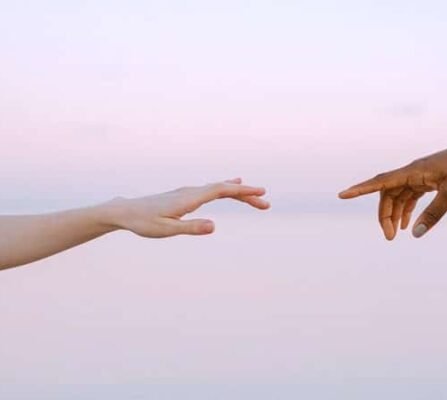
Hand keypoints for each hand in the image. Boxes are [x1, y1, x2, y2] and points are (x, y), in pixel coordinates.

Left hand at [105, 178, 268, 237]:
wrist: (125, 211)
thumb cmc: (144, 222)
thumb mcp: (166, 230)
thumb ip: (191, 228)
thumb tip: (214, 226)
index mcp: (190, 198)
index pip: (222, 190)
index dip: (243, 190)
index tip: (261, 192)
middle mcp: (192, 191)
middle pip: (225, 188)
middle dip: (247, 194)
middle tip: (266, 203)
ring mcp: (189, 192)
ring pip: (220, 189)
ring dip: (239, 193)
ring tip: (257, 197)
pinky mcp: (186, 195)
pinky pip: (212, 190)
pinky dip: (227, 188)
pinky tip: (232, 184)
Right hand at [338, 136, 446, 239]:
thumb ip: (433, 214)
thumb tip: (416, 233)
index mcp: (413, 171)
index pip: (380, 182)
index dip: (360, 190)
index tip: (342, 195)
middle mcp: (412, 171)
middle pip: (388, 194)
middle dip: (385, 216)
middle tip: (390, 238)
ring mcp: (419, 175)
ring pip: (398, 196)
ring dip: (395, 214)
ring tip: (396, 234)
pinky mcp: (427, 178)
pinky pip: (410, 195)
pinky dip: (407, 208)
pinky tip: (409, 224)